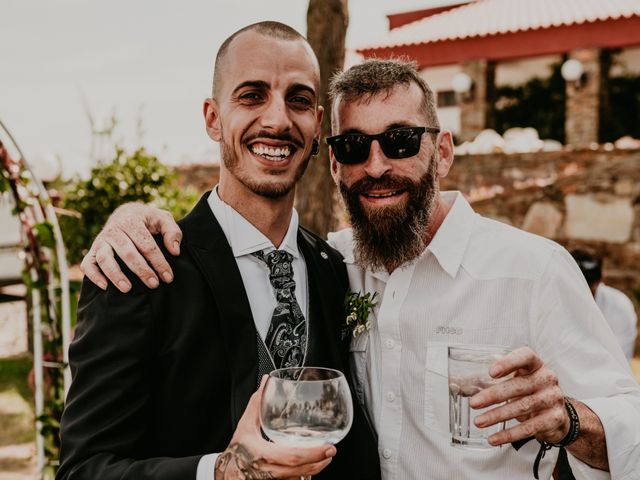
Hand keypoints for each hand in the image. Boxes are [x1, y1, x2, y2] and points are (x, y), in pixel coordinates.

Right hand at [80, 202, 181, 291]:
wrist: (125, 214)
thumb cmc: (148, 220)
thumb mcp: (163, 219)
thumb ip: (172, 232)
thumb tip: (174, 251)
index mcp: (132, 222)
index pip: (147, 245)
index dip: (158, 262)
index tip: (168, 277)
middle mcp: (114, 230)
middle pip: (128, 253)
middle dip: (142, 270)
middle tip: (154, 284)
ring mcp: (101, 241)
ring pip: (105, 259)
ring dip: (116, 275)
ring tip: (127, 289)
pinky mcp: (93, 251)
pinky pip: (88, 264)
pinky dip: (94, 276)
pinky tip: (105, 287)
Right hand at [215, 376, 335, 479]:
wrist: (227, 473)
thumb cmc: (238, 448)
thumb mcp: (245, 425)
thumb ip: (257, 403)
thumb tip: (266, 381)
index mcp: (263, 454)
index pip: (292, 457)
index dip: (312, 454)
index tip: (328, 447)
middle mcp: (271, 470)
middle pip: (301, 470)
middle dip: (320, 461)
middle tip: (332, 450)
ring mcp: (275, 479)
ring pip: (300, 477)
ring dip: (316, 468)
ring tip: (326, 456)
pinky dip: (306, 472)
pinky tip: (313, 464)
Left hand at [469, 346, 569, 445]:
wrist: (558, 415)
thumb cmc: (530, 392)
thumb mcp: (518, 380)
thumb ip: (495, 379)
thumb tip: (461, 384)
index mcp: (536, 365)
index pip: (525, 356)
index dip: (509, 362)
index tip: (491, 373)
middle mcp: (546, 379)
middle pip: (518, 385)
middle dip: (493, 395)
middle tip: (474, 403)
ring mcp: (552, 399)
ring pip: (522, 407)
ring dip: (497, 416)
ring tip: (479, 421)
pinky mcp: (554, 419)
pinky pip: (529, 428)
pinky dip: (509, 434)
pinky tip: (494, 438)